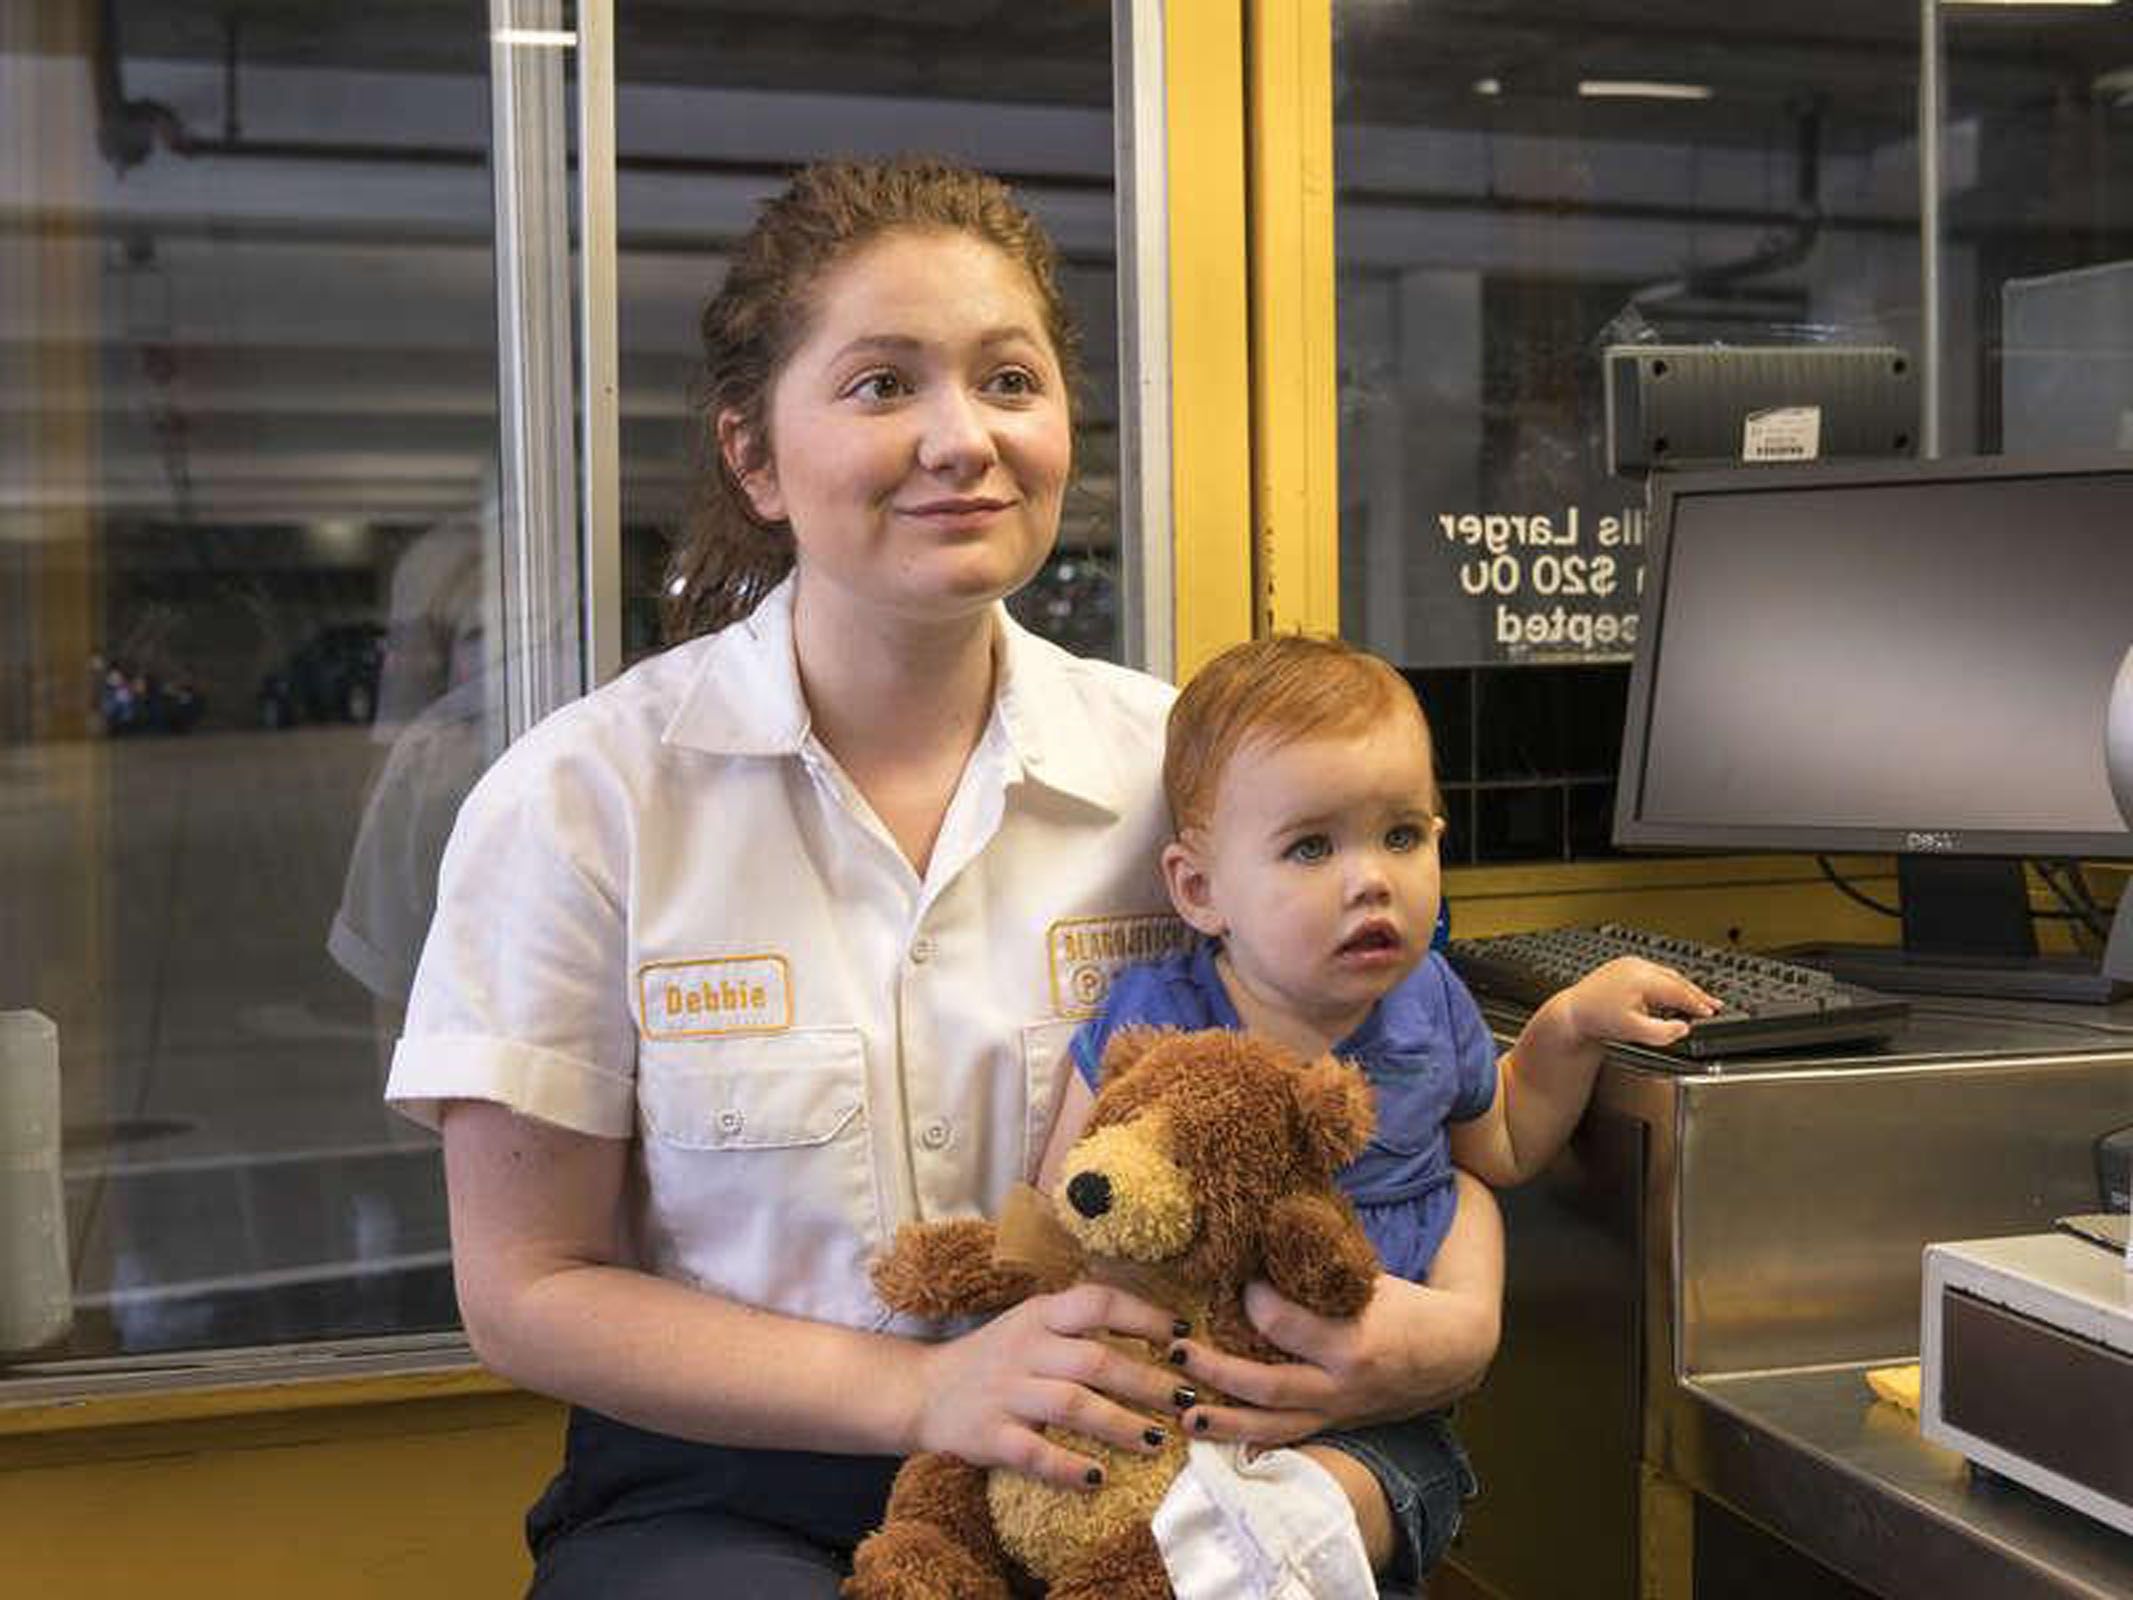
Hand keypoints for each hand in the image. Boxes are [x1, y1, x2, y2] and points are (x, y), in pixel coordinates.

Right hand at [911, 1282, 1187, 1488]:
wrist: (921, 1391)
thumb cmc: (994, 1359)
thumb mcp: (1031, 1325)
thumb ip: (1079, 1325)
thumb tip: (1157, 1333)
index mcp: (1038, 1315)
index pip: (1098, 1302)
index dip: (1145, 1316)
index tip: (1184, 1336)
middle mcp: (1024, 1348)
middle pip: (1095, 1360)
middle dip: (1147, 1381)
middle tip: (1186, 1399)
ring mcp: (1005, 1392)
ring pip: (1072, 1405)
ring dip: (1120, 1424)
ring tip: (1157, 1440)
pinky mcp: (988, 1436)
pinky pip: (1035, 1453)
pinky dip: (1069, 1467)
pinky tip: (1099, 1479)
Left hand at [1162, 1273, 1498, 1446]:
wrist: (1456, 1353)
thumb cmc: (1407, 1305)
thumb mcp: (1369, 1281)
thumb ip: (1318, 1273)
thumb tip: (1260, 1244)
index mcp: (1354, 1341)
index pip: (1284, 1324)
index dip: (1252, 1301)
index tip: (1236, 1284)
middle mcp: (1343, 1386)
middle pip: (1267, 1386)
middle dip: (1216, 1372)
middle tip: (1175, 1351)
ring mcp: (1338, 1413)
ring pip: (1272, 1426)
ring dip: (1224, 1422)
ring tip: (1182, 1415)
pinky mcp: (1336, 1427)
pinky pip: (1289, 1441)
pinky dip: (1252, 1443)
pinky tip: (1216, 1443)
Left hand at [1553, 956, 1719, 1049]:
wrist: (1573, 1011)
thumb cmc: (1597, 1019)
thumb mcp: (1633, 1032)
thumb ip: (1663, 1032)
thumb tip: (1683, 1028)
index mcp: (1641, 978)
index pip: (1678, 990)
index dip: (1697, 1003)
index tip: (1711, 1013)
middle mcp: (1636, 966)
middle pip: (1676, 979)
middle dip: (1696, 993)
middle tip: (1714, 1005)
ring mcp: (1629, 963)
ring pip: (1666, 974)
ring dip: (1683, 987)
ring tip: (1698, 1000)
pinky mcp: (1624, 965)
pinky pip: (1654, 972)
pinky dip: (1668, 983)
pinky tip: (1673, 993)